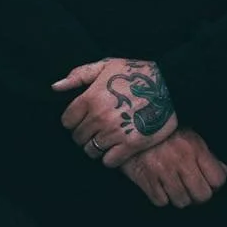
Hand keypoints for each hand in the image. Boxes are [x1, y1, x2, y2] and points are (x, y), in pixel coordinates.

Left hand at [54, 57, 178, 165]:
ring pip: (91, 151)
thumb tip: (56, 87)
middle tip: (95, 131)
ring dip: (96, 147)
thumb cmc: (137, 73)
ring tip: (105, 140)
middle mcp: (99, 117)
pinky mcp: (131, 145)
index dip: (73, 121)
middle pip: (78, 137)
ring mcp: (115, 132)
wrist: (171, 85)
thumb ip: (79, 75)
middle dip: (84, 135)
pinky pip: (109, 161)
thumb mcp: (107, 65)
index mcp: (91, 98)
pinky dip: (110, 158)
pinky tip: (116, 149)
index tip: (82, 120)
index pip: (67, 121)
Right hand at [120, 128, 226, 207]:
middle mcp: (181, 161)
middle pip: (202, 196)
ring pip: (182, 202)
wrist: (128, 127)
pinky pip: (161, 202)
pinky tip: (159, 186)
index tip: (207, 182)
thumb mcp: (190, 137)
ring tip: (174, 187)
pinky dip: (161, 197)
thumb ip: (210, 156)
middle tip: (191, 188)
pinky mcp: (145, 179)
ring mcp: (163, 171)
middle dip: (198, 195)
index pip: (218, 180)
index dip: (214, 184)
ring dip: (179, 197)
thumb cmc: (163, 133)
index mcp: (195, 149)